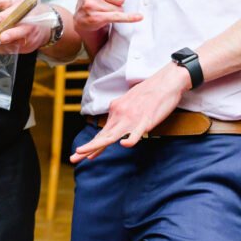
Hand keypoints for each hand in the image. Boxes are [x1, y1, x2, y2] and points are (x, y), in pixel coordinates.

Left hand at [0, 0, 58, 54]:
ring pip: (17, 43)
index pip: (16, 11)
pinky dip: (3, 50)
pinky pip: (14, 50)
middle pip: (21, 30)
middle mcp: (29, 23)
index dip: (6, 15)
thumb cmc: (24, 11)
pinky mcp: (27, 48)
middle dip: (12, 34)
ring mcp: (30, 37)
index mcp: (25, 8)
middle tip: (2, 37)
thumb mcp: (10, 2)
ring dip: (5, 45)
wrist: (47, 25)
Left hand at [70, 62, 189, 162]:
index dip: (92, 144)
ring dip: (97, 145)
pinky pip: (136, 132)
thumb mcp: (129, 102)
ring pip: (112, 135)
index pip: (102, 131)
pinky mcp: (146, 120)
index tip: (81, 154)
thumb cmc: (150, 93)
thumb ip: (121, 113)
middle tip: (74, 158)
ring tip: (86, 155)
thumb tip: (115, 123)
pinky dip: (130, 139)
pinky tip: (125, 144)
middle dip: (87, 148)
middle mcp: (120, 114)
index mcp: (116, 109)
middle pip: (102, 135)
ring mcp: (132, 118)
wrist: (166, 82)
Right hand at [75, 0, 143, 37]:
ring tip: (103, 11)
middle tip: (104, 3)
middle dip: (116, 2)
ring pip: (120, 8)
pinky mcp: (95, 17)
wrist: (82, 18)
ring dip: (115, 11)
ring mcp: (91, 4)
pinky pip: (118, 16)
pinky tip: (139, 17)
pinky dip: (129, 17)